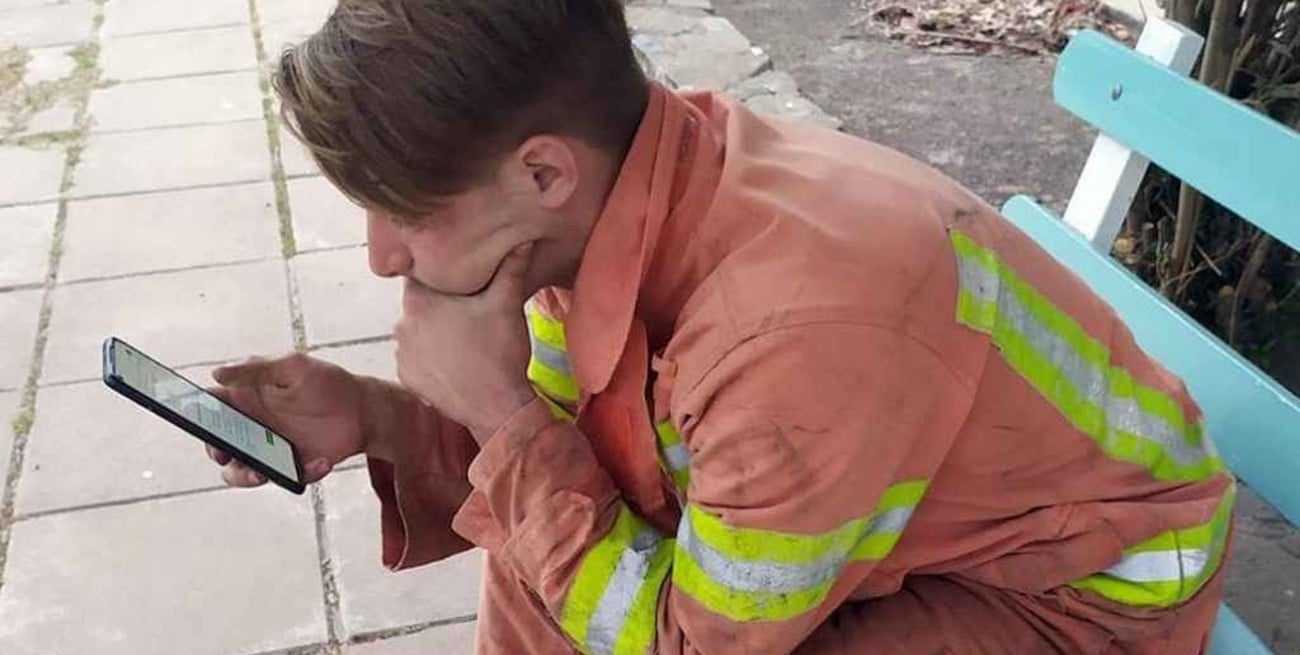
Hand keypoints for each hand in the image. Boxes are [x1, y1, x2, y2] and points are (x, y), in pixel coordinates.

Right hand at [205, 353, 365, 486]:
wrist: (364, 409)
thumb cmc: (327, 382)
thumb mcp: (293, 367)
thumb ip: (256, 370)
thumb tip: (216, 374)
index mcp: (248, 399)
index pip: (211, 408)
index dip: (197, 416)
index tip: (197, 422)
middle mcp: (254, 426)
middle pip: (219, 446)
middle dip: (217, 454)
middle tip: (225, 455)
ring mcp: (272, 449)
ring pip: (242, 471)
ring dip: (246, 476)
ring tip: (262, 474)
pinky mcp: (293, 466)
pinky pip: (287, 478)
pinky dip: (304, 473)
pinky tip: (323, 461)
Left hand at [395, 243, 537, 443]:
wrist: (497, 407)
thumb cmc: (500, 352)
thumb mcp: (507, 304)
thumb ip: (511, 268)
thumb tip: (524, 240)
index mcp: (419, 301)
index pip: (420, 275)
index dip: (439, 274)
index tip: (457, 279)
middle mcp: (401, 325)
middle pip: (419, 304)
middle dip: (439, 305)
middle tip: (468, 312)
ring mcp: (402, 355)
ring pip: (417, 332)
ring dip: (433, 333)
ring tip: (463, 339)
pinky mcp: (407, 378)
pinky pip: (416, 359)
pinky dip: (431, 358)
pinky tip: (455, 361)